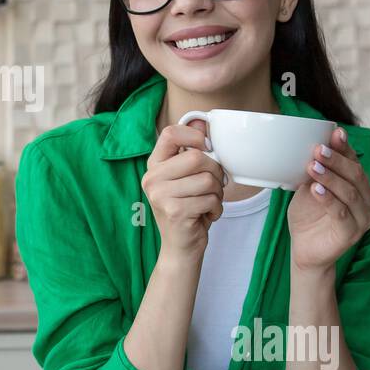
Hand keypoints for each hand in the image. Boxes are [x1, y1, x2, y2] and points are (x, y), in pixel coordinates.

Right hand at [142, 119, 225, 258]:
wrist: (180, 247)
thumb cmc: (187, 209)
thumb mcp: (187, 179)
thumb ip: (192, 151)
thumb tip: (203, 121)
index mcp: (154, 166)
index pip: (170, 133)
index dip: (193, 135)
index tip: (206, 147)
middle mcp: (152, 179)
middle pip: (196, 157)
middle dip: (215, 172)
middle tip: (212, 186)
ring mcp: (160, 195)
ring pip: (207, 179)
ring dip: (217, 193)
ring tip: (208, 202)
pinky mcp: (175, 211)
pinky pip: (210, 199)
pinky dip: (216, 209)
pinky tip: (206, 215)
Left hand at [287, 127, 369, 273]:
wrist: (304, 249)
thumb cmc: (308, 216)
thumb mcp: (309, 188)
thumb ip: (314, 171)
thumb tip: (312, 146)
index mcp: (360, 187)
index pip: (355, 162)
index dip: (345, 147)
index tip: (335, 132)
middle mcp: (367, 201)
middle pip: (356, 175)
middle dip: (336, 160)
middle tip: (318, 149)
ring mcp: (362, 219)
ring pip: (350, 192)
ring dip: (330, 177)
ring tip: (312, 166)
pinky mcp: (351, 234)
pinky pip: (342, 213)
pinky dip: (328, 199)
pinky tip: (316, 189)